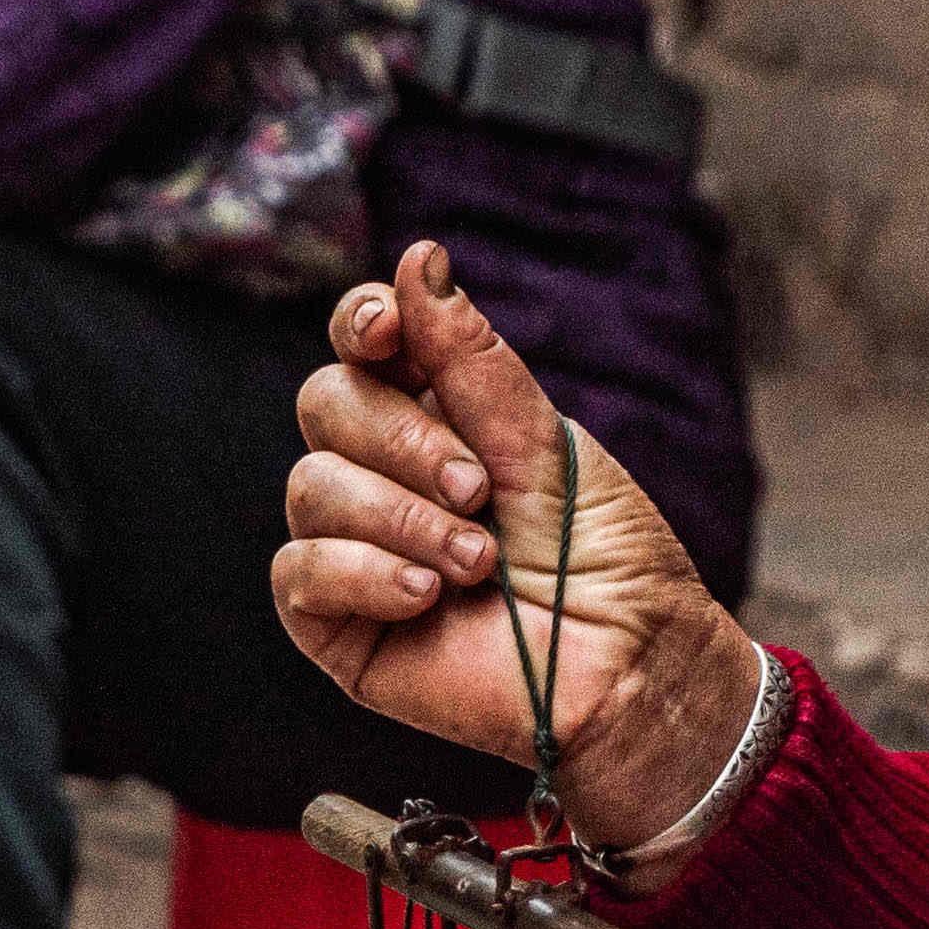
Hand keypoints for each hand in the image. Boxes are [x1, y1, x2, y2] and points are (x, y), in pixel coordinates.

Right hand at [269, 242, 744, 845]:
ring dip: (401, 516)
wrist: (629, 668)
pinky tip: (427, 595)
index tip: (388, 327)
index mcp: (436, 415)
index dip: (361, 322)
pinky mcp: (339, 625)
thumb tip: (420, 259)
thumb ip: (472, 361)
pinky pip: (300, 571)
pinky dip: (363, 571)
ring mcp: (355, 548)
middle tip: (481, 489)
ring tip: (478, 560)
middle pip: (327, 403)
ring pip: (311, 486)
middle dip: (403, 438)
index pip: (362, 344)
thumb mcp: (544, 441)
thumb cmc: (604, 558)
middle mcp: (385, 474)